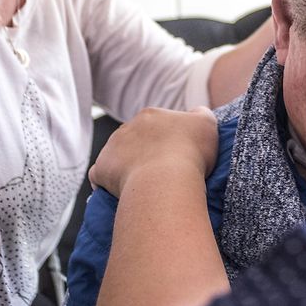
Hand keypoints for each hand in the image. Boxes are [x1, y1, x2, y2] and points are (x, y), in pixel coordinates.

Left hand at [89, 106, 218, 197]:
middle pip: (136, 138)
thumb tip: (196, 113)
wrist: (165, 179)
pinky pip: (99, 175)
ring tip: (144, 184)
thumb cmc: (190, 152)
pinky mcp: (101, 169)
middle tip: (162, 171)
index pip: (157, 124)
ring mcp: (112, 147)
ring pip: (118, 155)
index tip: (177, 156)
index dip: (167, 140)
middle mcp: (128, 126)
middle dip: (146, 151)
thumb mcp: (207, 124)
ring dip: (127, 166)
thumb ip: (201, 114)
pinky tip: (118, 192)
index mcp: (151, 114)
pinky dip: (107, 183)